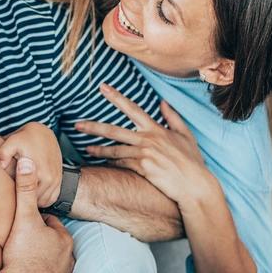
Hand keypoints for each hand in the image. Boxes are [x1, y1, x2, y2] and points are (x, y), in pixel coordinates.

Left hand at [0, 123, 62, 206]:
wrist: (43, 133)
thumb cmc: (25, 138)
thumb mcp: (12, 141)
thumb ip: (4, 152)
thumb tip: (0, 165)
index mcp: (38, 171)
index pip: (25, 197)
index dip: (15, 199)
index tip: (8, 196)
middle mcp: (50, 178)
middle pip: (34, 202)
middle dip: (24, 201)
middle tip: (13, 196)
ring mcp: (56, 181)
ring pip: (43, 202)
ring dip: (34, 201)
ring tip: (22, 195)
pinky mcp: (59, 181)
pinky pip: (51, 199)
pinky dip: (42, 199)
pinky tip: (31, 193)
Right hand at [0, 158, 73, 272]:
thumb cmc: (21, 256)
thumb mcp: (23, 218)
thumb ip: (25, 189)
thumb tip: (28, 161)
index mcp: (63, 239)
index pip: (50, 226)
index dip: (35, 224)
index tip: (22, 226)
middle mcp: (68, 261)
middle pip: (52, 248)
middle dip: (40, 246)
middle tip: (20, 246)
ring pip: (53, 271)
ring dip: (41, 268)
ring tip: (23, 267)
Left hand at [75, 83, 217, 208]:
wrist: (194, 185)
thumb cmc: (191, 161)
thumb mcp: (186, 135)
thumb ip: (173, 117)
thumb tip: (162, 102)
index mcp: (156, 128)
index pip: (132, 108)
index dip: (116, 97)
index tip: (102, 88)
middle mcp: (148, 139)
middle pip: (114, 130)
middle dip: (93, 127)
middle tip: (77, 124)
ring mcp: (144, 154)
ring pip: (114, 149)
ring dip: (98, 150)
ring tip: (86, 149)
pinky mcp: (143, 168)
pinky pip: (122, 164)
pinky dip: (113, 163)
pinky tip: (104, 163)